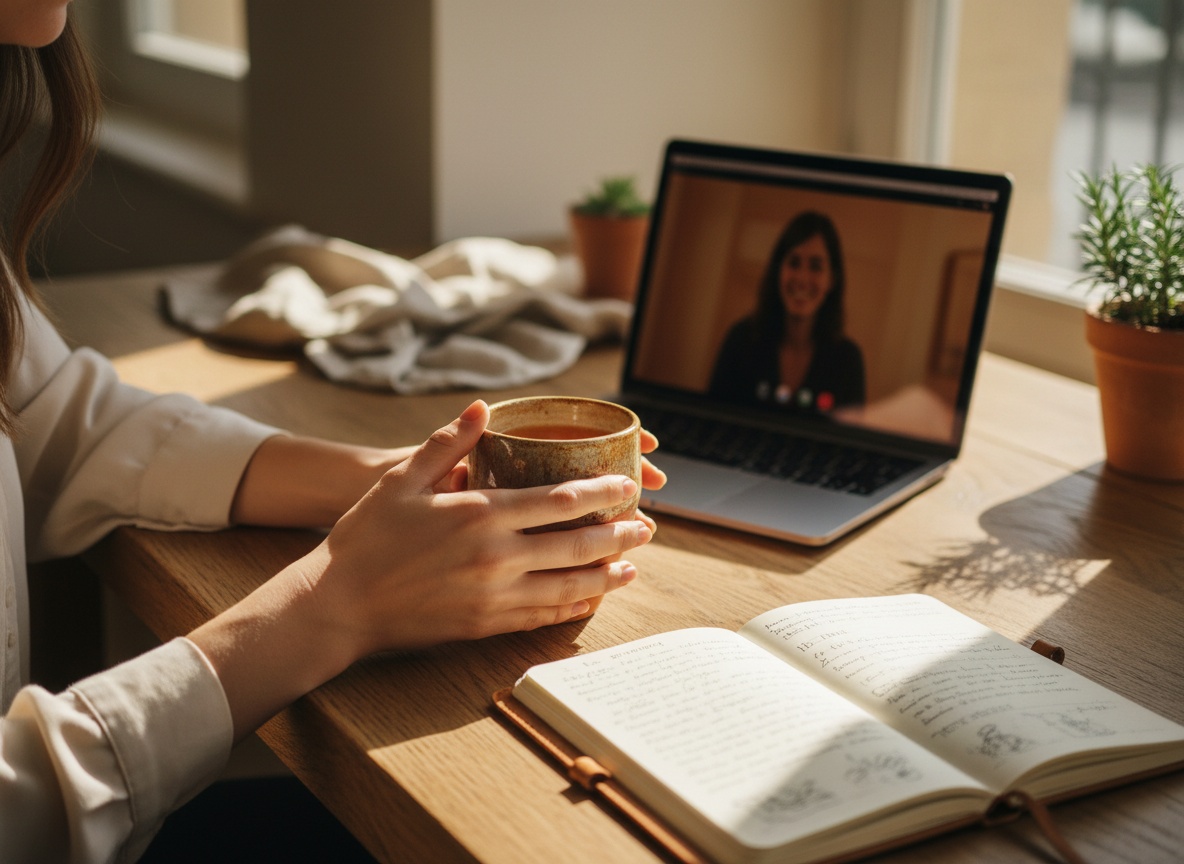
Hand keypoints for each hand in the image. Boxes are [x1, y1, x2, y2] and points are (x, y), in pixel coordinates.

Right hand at [193, 400, 653, 739]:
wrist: (338, 604)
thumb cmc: (367, 537)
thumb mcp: (401, 479)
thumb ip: (447, 443)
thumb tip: (484, 409)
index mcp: (480, 513)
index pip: (561, 501)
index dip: (603, 494)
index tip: (628, 487)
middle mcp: (495, 556)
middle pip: (576, 545)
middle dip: (619, 534)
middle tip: (647, 527)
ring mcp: (493, 595)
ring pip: (568, 586)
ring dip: (606, 575)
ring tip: (631, 566)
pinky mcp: (485, 625)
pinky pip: (542, 616)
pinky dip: (573, 608)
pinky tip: (589, 600)